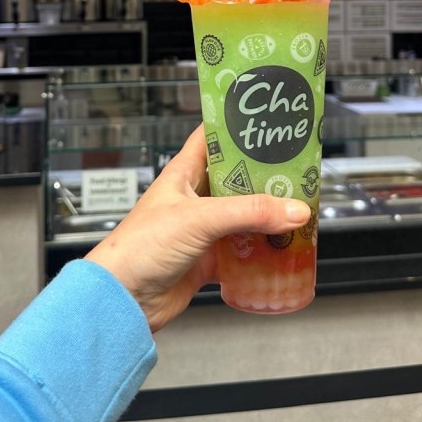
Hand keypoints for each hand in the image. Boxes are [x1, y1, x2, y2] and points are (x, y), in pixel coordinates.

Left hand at [85, 125, 310, 332]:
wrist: (123, 299)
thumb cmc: (140, 247)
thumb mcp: (199, 219)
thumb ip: (250, 212)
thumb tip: (295, 209)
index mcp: (184, 173)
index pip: (214, 137)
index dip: (238, 127)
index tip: (269, 122)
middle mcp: (194, 198)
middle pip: (237, 179)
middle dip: (266, 178)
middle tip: (298, 175)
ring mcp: (202, 229)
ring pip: (243, 216)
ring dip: (267, 217)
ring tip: (298, 213)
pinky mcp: (207, 259)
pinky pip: (242, 252)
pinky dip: (260, 252)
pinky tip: (279, 251)